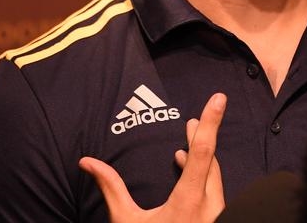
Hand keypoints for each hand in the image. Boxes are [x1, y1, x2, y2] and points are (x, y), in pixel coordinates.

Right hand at [80, 92, 226, 222]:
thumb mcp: (127, 222)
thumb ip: (111, 188)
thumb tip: (87, 161)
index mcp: (188, 203)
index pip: (204, 151)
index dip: (211, 121)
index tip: (219, 97)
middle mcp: (210, 207)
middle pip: (211, 160)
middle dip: (202, 137)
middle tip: (194, 120)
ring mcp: (218, 216)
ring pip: (215, 178)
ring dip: (202, 159)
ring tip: (186, 148)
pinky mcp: (219, 221)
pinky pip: (216, 193)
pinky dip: (204, 179)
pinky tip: (192, 175)